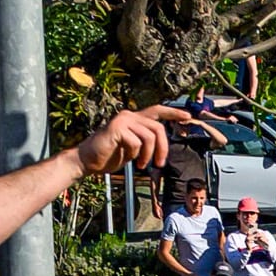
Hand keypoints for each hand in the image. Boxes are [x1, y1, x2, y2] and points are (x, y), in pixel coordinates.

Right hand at [73, 103, 210, 177]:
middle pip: (158, 128)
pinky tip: (128, 158)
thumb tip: (163, 143)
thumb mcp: (134, 147)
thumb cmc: (110, 155)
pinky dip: (135, 154)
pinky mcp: (116, 128)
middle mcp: (129, 115)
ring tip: (142, 164)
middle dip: (163, 148)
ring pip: (149, 136)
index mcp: (134, 119)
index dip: (173, 113)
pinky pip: (136, 143)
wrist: (87, 160)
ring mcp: (123, 120)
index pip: (157, 110)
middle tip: (159, 163)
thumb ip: (146, 141)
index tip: (188, 116)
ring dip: (149, 154)